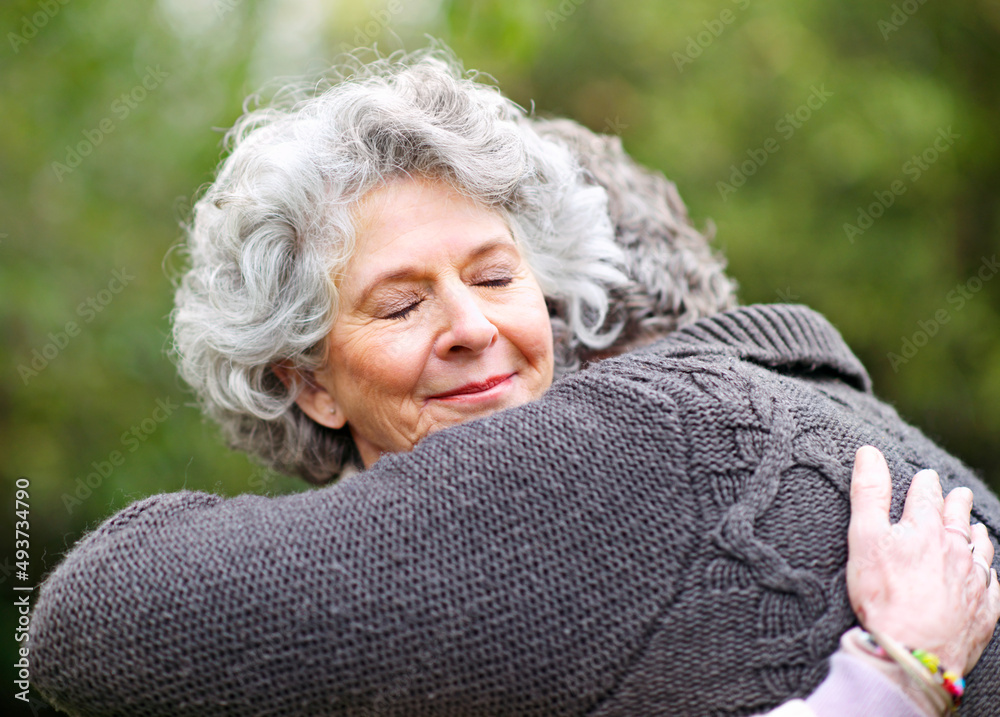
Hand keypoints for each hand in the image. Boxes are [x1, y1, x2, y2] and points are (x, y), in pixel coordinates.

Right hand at [846, 445, 999, 674]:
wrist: (912, 652)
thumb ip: (868, 493)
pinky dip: (989, 574)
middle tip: (959, 494)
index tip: (926, 477)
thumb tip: (869, 453)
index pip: (926, 497)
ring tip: (976, 529)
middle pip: (958, 520)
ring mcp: (973, 581)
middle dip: (956, 504)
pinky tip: (987, 574)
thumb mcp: (864, 537)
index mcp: (926, 529)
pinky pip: (992, 586)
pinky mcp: (983, 612)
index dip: (924, 485)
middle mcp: (956, 551)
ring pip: (980, 551)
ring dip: (977, 536)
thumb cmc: (882, 595)